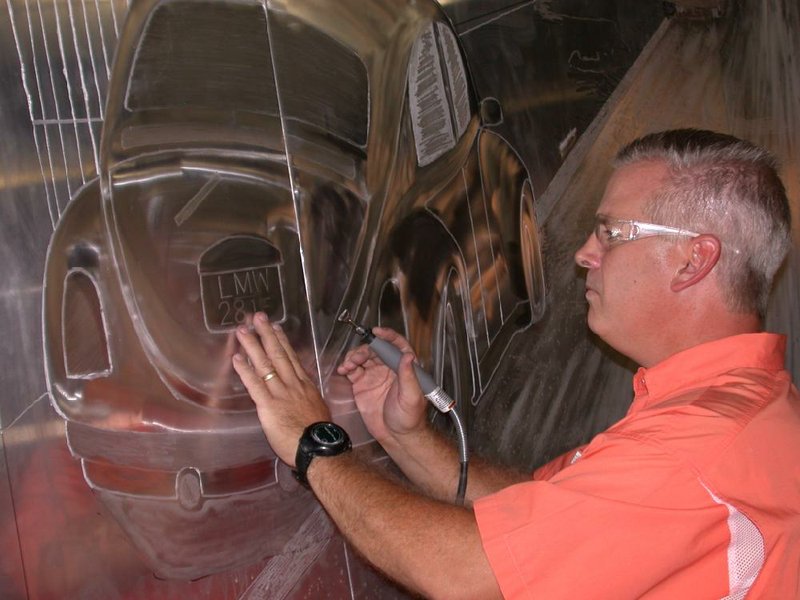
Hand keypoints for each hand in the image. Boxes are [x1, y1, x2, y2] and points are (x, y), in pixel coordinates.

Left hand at [232, 313, 330, 465]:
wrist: (318, 447)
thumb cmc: (317, 434)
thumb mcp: (317, 409)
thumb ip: (307, 398)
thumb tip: (304, 395)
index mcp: (304, 385)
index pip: (291, 358)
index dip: (282, 342)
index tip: (276, 328)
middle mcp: (292, 384)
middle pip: (278, 354)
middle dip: (267, 334)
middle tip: (258, 317)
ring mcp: (280, 393)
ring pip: (265, 365)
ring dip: (252, 346)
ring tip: (242, 331)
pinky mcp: (268, 405)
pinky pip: (255, 384)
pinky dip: (245, 370)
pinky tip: (236, 358)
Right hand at [336, 327, 427, 443]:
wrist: (396, 436)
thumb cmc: (409, 419)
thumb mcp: (412, 397)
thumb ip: (408, 376)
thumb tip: (408, 356)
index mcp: (403, 368)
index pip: (397, 345)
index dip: (388, 336)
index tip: (377, 332)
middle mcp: (388, 368)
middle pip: (375, 349)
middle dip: (365, 349)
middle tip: (358, 357)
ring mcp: (374, 375)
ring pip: (362, 357)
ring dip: (354, 357)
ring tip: (348, 365)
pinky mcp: (362, 385)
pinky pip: (353, 370)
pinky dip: (346, 367)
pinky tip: (343, 369)